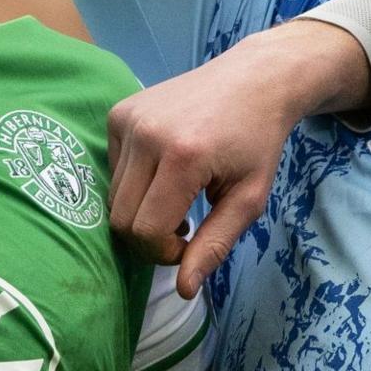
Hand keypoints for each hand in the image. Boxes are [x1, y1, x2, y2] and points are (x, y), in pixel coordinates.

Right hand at [110, 19, 368, 297]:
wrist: (253, 79)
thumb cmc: (258, 142)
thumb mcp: (249, 198)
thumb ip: (214, 245)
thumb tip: (184, 291)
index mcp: (183, 157)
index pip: (146, 229)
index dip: (163, 253)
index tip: (189, 245)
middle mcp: (146, 135)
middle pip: (121, 217)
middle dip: (148, 237)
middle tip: (183, 228)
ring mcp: (127, 119)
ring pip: (112, 196)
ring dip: (140, 210)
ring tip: (176, 200)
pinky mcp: (118, 113)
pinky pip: (112, 168)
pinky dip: (134, 182)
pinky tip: (164, 171)